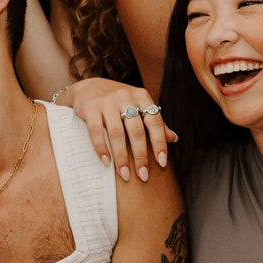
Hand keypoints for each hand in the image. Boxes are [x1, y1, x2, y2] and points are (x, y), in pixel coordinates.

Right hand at [61, 79, 175, 181]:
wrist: (88, 86)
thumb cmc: (117, 101)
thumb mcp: (138, 105)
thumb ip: (154, 121)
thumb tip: (173, 139)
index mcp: (142, 96)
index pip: (154, 121)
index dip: (159, 143)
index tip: (162, 163)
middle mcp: (126, 97)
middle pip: (136, 131)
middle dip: (140, 156)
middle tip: (142, 175)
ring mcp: (107, 101)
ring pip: (117, 133)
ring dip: (121, 157)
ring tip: (124, 174)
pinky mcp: (90, 107)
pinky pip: (96, 131)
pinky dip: (101, 148)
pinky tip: (106, 161)